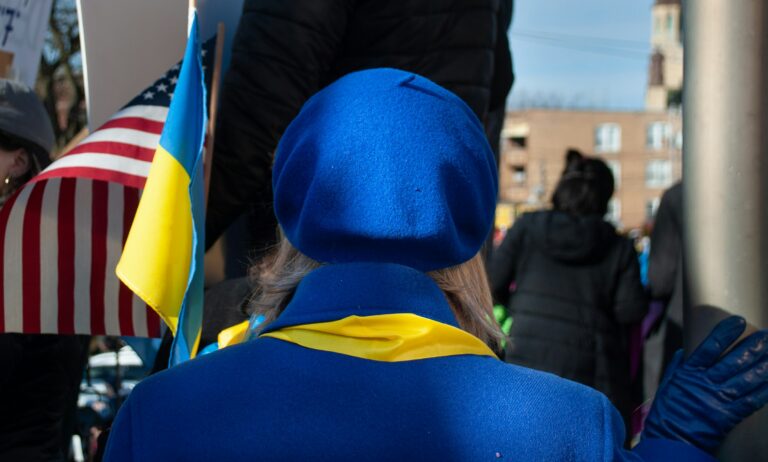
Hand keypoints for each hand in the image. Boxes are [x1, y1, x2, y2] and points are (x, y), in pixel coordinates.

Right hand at [643, 316, 767, 452]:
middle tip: (766, 336)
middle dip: (752, 347)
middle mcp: (706, 383)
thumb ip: (678, 366)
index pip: (710, 347)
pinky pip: (750, 401)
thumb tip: (686, 352)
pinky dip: (763, 391)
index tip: (738, 321)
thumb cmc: (667, 411)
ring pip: (746, 379)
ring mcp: (718, 399)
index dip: (725, 333)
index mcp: (689, 372)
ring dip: (762, 366)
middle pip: (734, 361)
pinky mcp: (728, 416)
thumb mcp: (667, 383)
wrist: (670, 439)